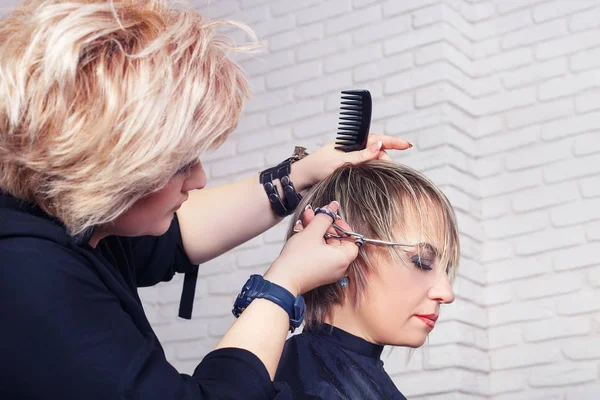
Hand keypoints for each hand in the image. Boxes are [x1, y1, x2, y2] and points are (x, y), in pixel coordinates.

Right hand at [263, 201, 358, 295]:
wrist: (282, 280)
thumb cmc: (298, 260)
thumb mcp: (312, 232)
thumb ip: (325, 217)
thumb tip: (333, 207)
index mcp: (343, 258)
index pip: (352, 239)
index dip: (342, 227)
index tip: (332, 218)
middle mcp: (338, 267)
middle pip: (337, 240)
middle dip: (324, 225)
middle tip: (315, 214)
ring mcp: (327, 270)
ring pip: (325, 245)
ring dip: (316, 231)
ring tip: (305, 219)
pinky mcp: (317, 271)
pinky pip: (319, 252)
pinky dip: (312, 242)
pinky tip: (301, 231)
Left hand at [291, 134, 412, 189]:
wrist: (301, 180)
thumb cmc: (317, 167)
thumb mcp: (340, 161)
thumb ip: (360, 155)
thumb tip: (379, 146)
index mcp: (351, 141)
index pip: (377, 139)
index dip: (393, 142)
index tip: (408, 145)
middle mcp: (353, 150)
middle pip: (377, 153)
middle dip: (385, 160)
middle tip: (388, 172)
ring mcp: (351, 161)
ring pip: (373, 164)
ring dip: (378, 169)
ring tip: (381, 178)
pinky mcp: (349, 172)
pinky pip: (366, 172)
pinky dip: (372, 175)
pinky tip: (375, 181)